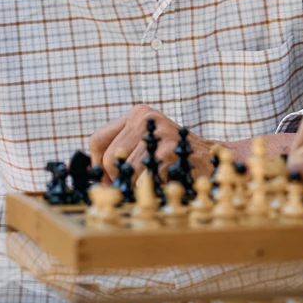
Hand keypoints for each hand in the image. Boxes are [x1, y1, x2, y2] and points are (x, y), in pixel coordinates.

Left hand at [89, 106, 212, 182]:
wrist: (212, 159)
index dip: (97, 164)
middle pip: (110, 157)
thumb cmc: (174, 155)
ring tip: (152, 182)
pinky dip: (152, 187)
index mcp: (137, 114)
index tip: (105, 178)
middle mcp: (146, 119)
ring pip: (128, 171)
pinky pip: (146, 179)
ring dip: (137, 185)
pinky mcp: (170, 152)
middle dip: (116, 178)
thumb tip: (90, 171)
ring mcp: (159, 134)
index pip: (98, 140)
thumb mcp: (148, 142)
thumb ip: (121, 150)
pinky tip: (164, 181)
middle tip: (128, 187)